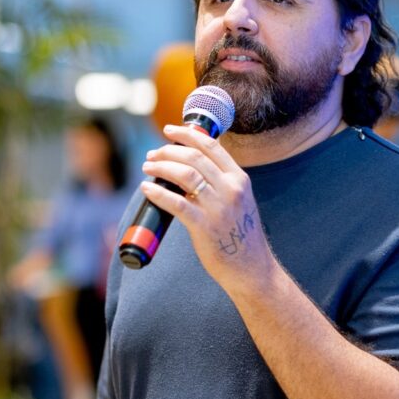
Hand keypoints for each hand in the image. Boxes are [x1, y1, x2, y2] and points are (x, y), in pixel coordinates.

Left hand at [139, 124, 274, 289]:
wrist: (251, 268)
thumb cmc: (240, 235)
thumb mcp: (239, 201)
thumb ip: (222, 183)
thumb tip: (191, 167)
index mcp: (239, 179)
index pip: (211, 145)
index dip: (187, 134)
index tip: (169, 131)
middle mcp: (231, 189)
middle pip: (194, 157)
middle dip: (168, 151)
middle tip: (152, 155)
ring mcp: (218, 207)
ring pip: (184, 175)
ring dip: (161, 167)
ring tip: (148, 167)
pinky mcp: (205, 226)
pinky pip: (176, 203)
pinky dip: (158, 192)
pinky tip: (146, 188)